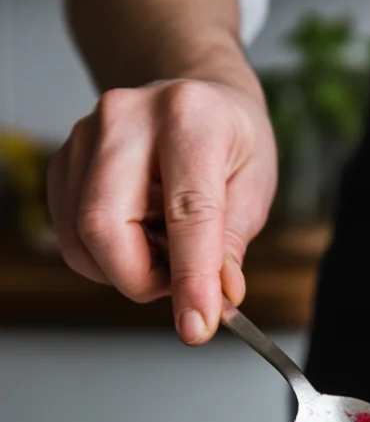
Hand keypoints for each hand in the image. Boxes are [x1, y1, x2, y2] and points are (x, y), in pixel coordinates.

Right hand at [48, 77, 276, 343]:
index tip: (197, 326)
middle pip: (105, 225)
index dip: (192, 278)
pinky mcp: (63, 161)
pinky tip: (139, 234)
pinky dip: (106, 257)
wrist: (195, 95)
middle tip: (180, 282)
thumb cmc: (229, 138)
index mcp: (189, 118)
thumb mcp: (254, 186)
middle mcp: (127, 118)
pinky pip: (70, 236)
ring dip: (126, 269)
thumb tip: (218, 297)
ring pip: (81, 239)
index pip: (187, 212)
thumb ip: (231, 245)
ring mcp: (84, 136)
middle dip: (141, 279)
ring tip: (165, 248)